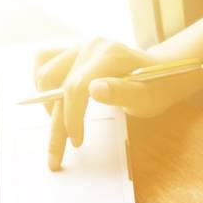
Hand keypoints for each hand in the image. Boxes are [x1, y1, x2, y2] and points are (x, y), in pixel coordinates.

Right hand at [32, 40, 195, 170]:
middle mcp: (91, 46)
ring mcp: (80, 47)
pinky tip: (54, 106)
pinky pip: (44, 63)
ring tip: (60, 127)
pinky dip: (43, 85)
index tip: (76, 142)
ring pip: (45, 73)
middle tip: (55, 156)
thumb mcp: (147, 97)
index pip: (76, 86)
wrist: (159, 73)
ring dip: (46, 104)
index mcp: (110, 55)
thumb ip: (122, 92)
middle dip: (55, 123)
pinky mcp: (72, 52)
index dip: (71, 118)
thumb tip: (94, 89)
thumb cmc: (155, 89)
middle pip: (57, 84)